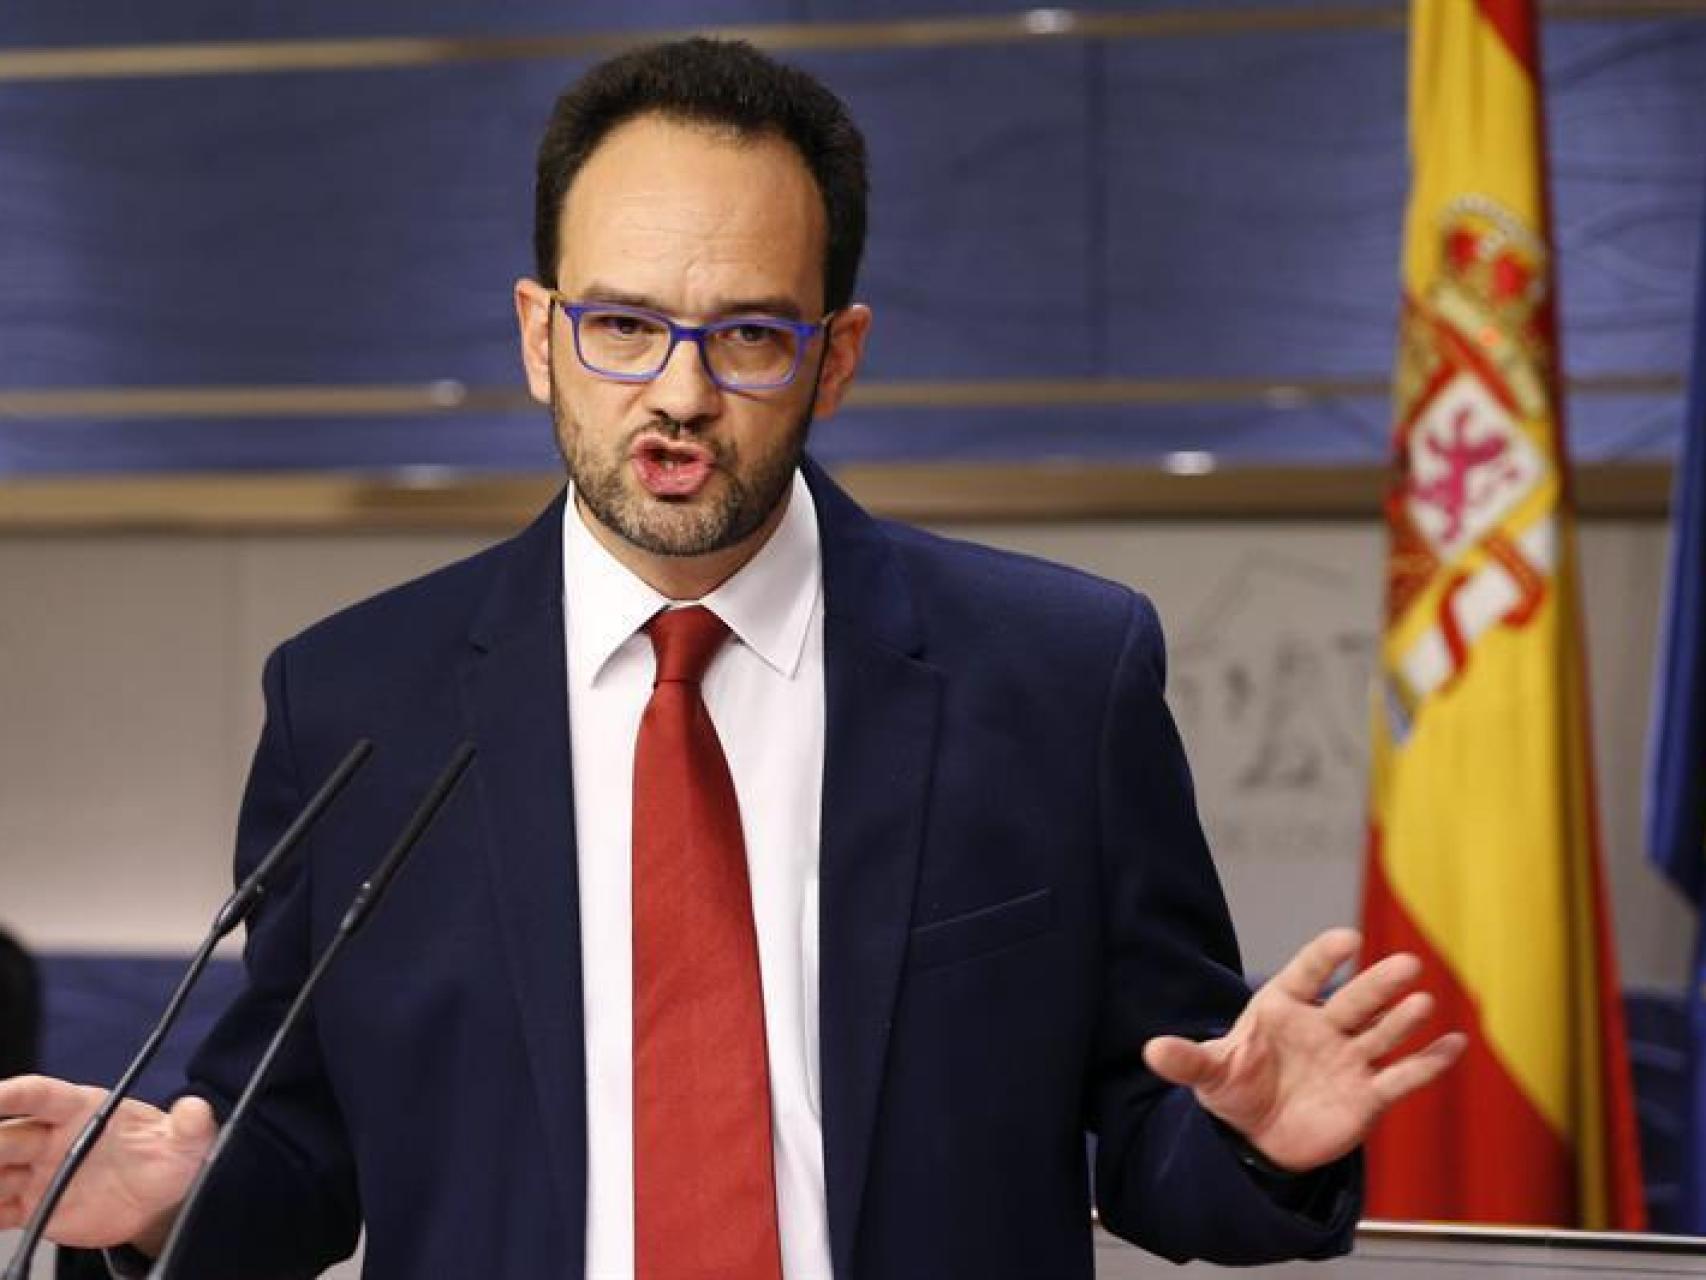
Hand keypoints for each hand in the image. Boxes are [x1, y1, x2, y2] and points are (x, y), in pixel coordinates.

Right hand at [0, 1075, 215, 1251]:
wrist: (160, 1201)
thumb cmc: (167, 1156)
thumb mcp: (187, 1140)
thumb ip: (190, 1124)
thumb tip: (196, 1107)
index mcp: (82, 1109)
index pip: (41, 1096)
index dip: (13, 1094)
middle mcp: (52, 1138)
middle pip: (7, 1136)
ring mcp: (40, 1173)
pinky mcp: (35, 1207)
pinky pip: (0, 1210)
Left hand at [1142, 927, 1465, 1173]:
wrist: (1258, 1136)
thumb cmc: (1235, 1088)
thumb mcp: (1208, 1074)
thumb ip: (1186, 1060)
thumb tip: (1151, 1051)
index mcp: (1281, 1007)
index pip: (1306, 974)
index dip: (1325, 957)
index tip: (1348, 940)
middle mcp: (1322, 1026)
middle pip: (1354, 1000)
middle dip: (1378, 985)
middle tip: (1406, 964)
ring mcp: (1349, 1058)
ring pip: (1381, 1034)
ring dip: (1403, 1020)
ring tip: (1423, 1003)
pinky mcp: (1368, 1096)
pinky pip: (1402, 1076)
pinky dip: (1428, 1062)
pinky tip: (1455, 1044)